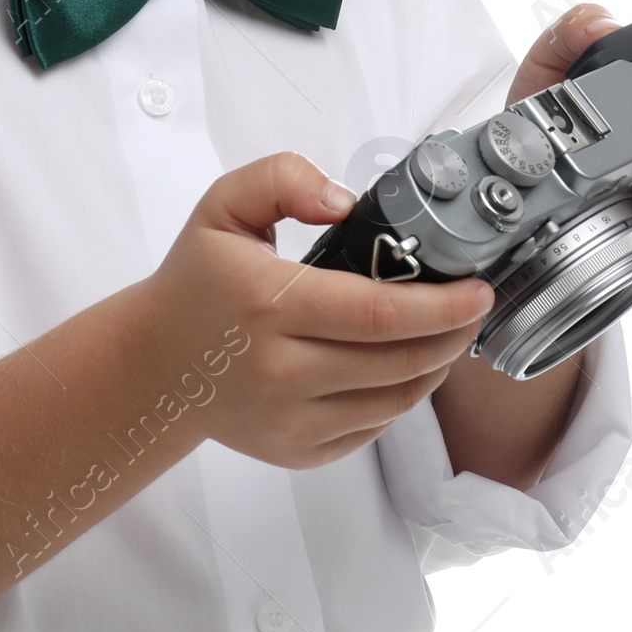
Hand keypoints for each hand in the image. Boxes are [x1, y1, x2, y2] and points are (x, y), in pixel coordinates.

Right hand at [145, 152, 494, 469]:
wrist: (154, 367)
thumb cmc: (197, 281)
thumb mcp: (223, 205)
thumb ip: (283, 179)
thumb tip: (346, 203)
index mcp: (268, 304)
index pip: (379, 314)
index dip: (442, 306)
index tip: (477, 289)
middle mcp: (279, 371)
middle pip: (399, 361)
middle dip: (453, 334)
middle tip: (473, 308)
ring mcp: (289, 421)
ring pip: (394, 401)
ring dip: (434, 367)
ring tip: (446, 335)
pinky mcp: (296, 452)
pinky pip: (372, 430)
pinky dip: (399, 399)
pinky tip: (403, 367)